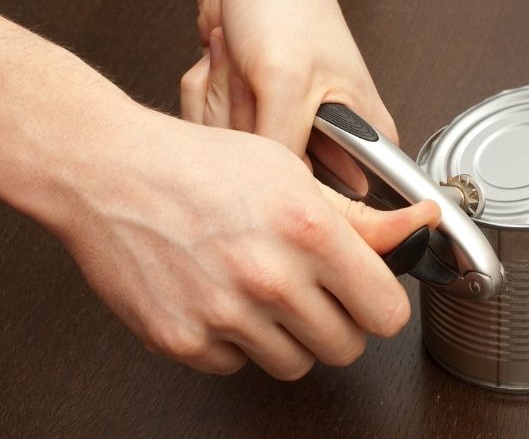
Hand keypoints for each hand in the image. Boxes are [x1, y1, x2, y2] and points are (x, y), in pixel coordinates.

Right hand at [63, 110, 439, 378]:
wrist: (108, 173)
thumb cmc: (196, 164)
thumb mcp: (289, 172)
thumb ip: (360, 217)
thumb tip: (420, 224)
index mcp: (307, 231)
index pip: (386, 312)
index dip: (379, 304)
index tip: (367, 295)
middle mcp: (269, 279)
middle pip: (346, 348)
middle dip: (338, 322)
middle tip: (311, 290)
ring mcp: (224, 316)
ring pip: (295, 364)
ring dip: (288, 336)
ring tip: (260, 291)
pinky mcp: (183, 341)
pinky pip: (237, 365)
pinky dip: (234, 341)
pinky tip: (219, 297)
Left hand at [161, 0, 393, 190]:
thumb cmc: (286, 5)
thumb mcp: (286, 83)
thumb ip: (284, 149)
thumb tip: (276, 200)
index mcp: (364, 132)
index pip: (343, 196)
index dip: (300, 187)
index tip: (275, 148)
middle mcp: (329, 135)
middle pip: (279, 178)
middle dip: (250, 128)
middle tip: (257, 85)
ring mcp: (286, 126)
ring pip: (243, 158)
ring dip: (227, 107)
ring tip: (243, 68)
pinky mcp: (253, 118)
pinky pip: (221, 135)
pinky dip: (212, 101)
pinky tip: (227, 71)